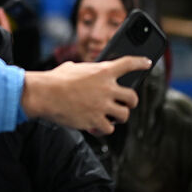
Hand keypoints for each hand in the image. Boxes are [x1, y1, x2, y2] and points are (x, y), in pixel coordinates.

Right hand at [21, 56, 146, 133]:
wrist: (44, 95)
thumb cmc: (55, 80)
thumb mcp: (74, 68)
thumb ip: (88, 71)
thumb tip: (90, 75)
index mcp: (103, 71)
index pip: (129, 64)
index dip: (140, 63)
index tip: (147, 63)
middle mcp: (107, 88)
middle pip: (133, 97)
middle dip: (131, 101)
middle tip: (126, 103)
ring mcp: (103, 106)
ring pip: (124, 115)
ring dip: (119, 116)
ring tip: (112, 117)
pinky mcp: (95, 121)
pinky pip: (109, 129)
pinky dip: (103, 128)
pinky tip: (97, 126)